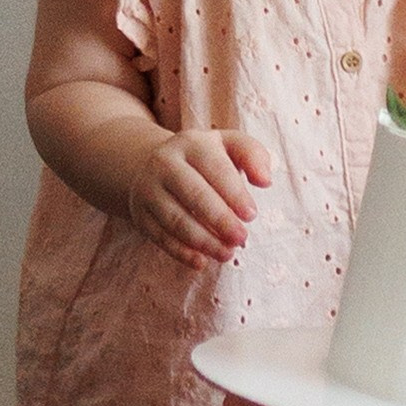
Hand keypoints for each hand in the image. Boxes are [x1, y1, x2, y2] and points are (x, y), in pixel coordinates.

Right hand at [127, 128, 271, 264]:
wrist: (151, 165)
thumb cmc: (203, 159)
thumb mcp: (228, 145)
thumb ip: (253, 155)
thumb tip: (265, 181)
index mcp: (191, 143)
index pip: (215, 168)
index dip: (234, 193)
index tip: (252, 215)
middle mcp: (165, 164)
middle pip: (193, 195)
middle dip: (220, 220)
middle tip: (241, 238)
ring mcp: (149, 189)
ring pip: (175, 219)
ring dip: (203, 241)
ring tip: (227, 253)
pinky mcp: (140, 214)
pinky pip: (160, 237)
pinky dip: (181, 252)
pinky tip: (201, 262)